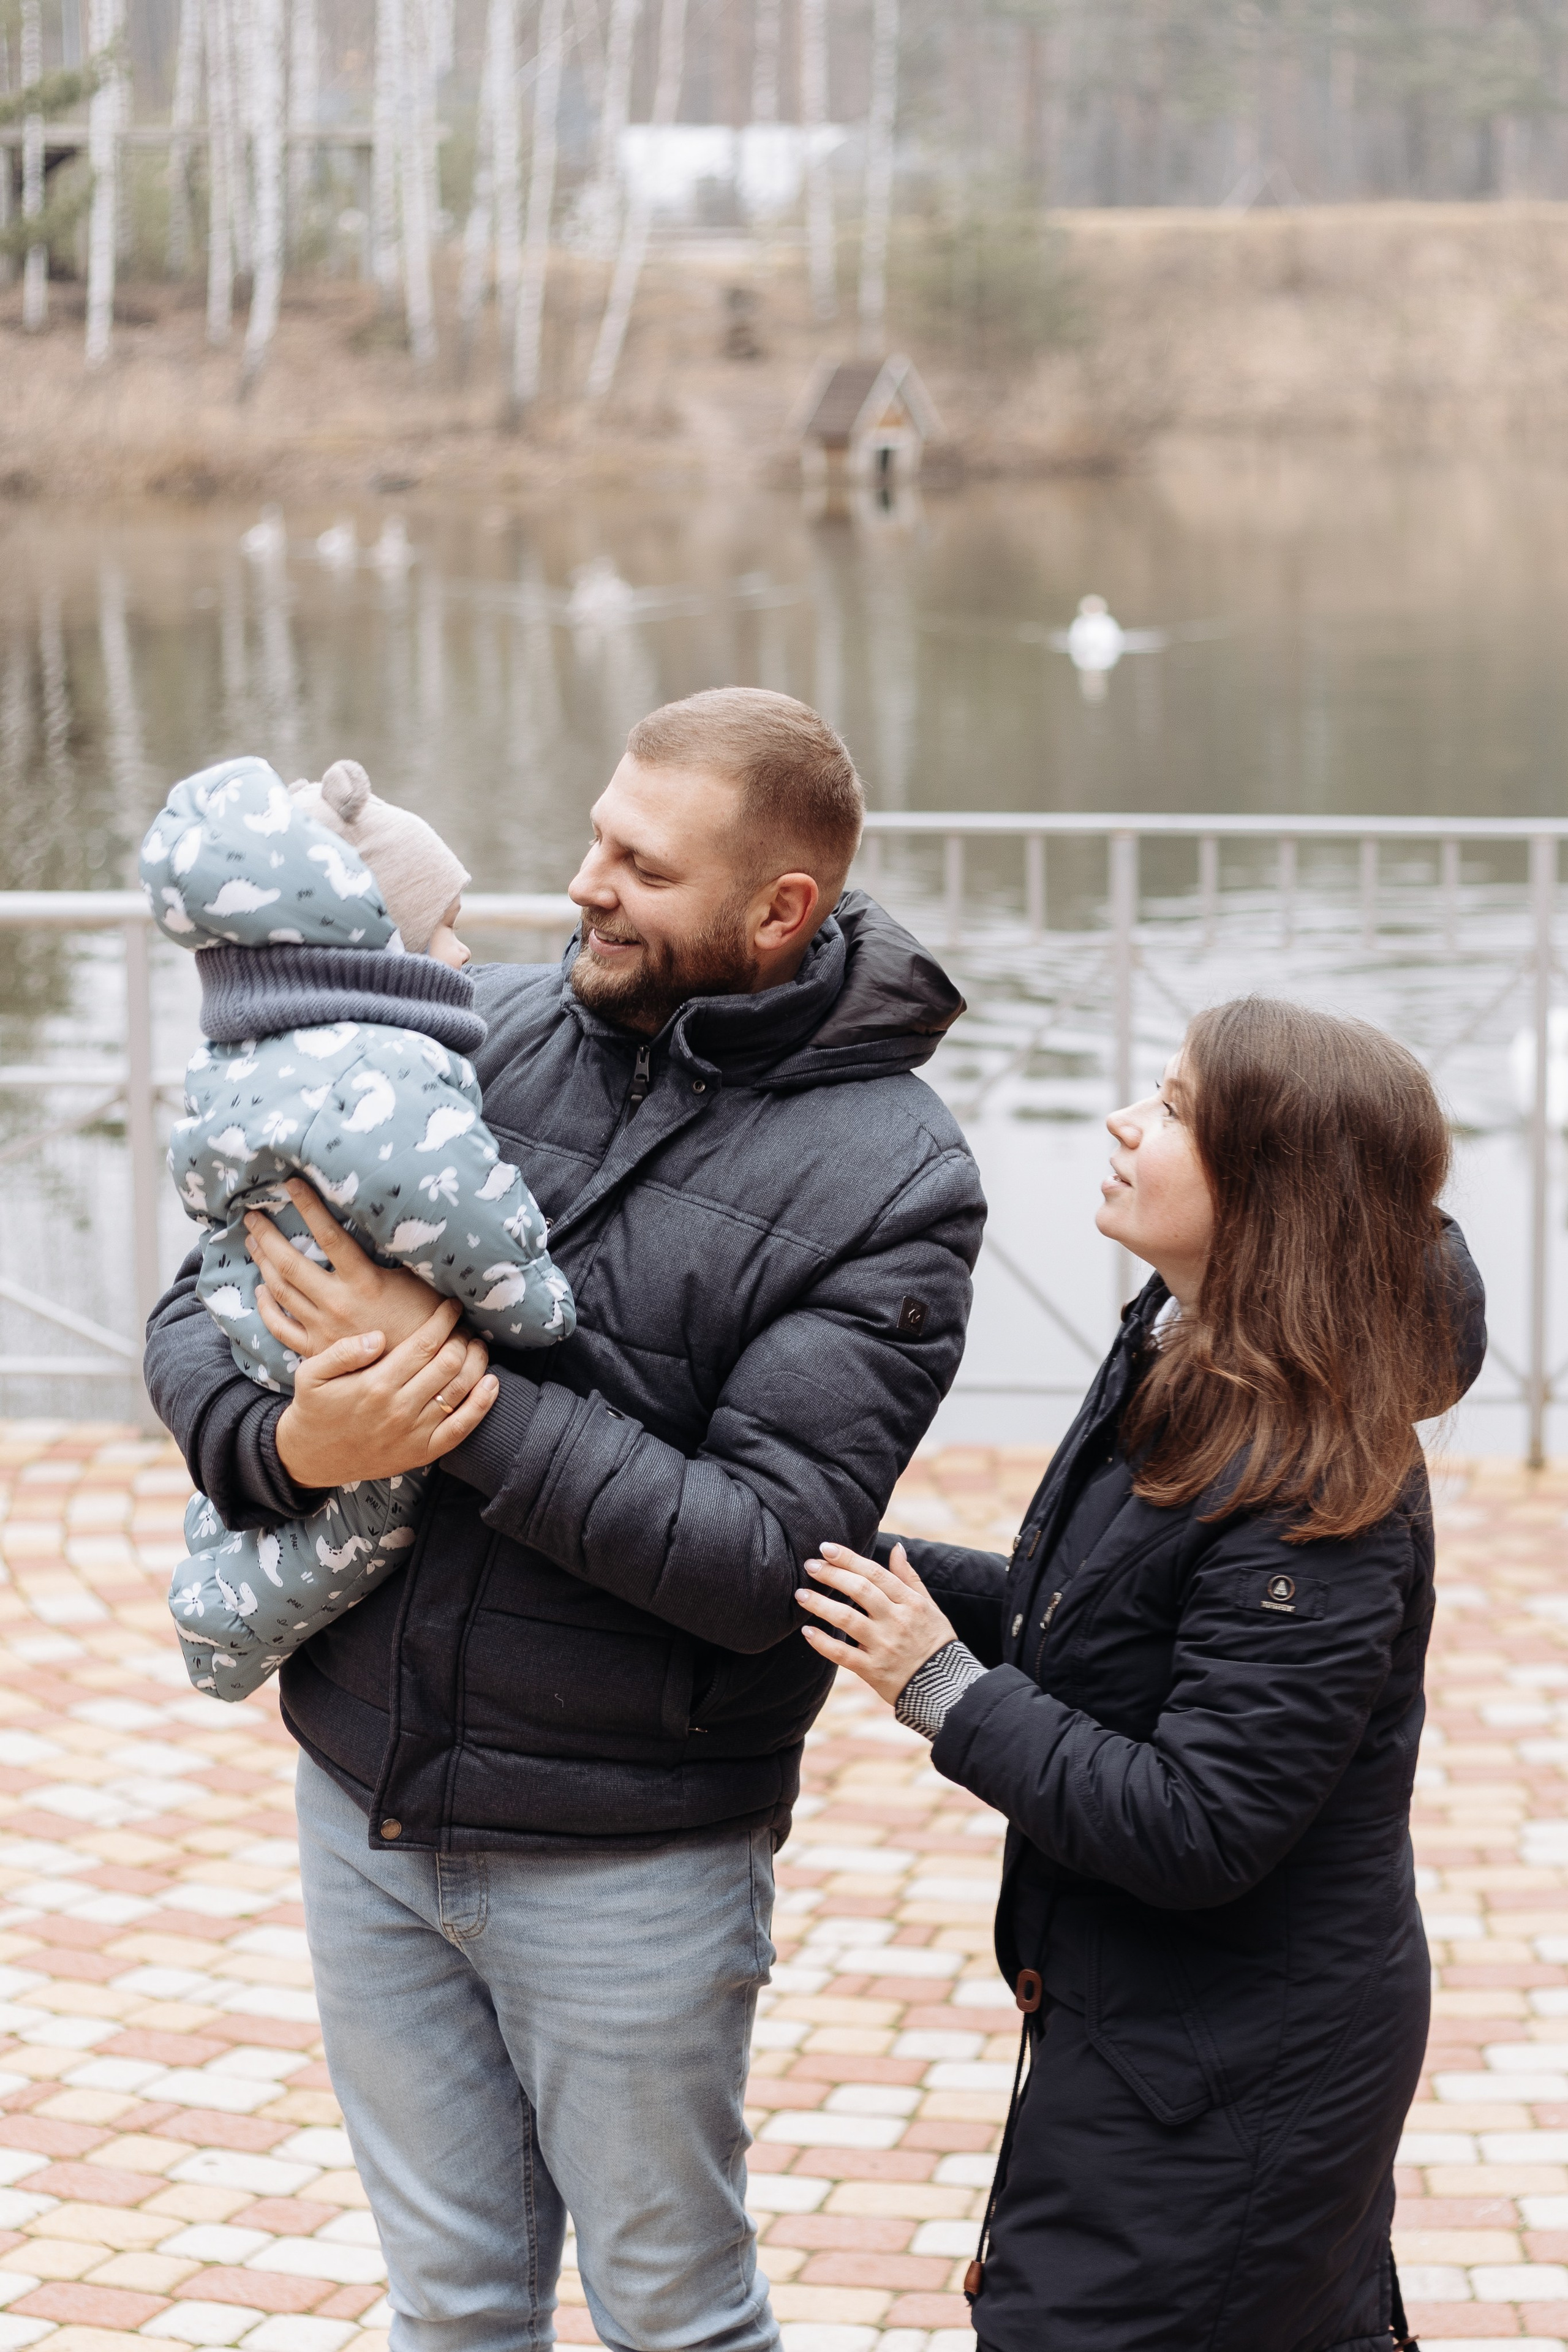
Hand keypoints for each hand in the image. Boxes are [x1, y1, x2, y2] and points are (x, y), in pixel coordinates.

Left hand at [248, 1179, 450, 1357]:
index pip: (329, 1235)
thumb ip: (399, 1254)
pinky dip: (265, 1308)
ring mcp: (322, 1328)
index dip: (309, 1206)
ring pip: (280, 1291)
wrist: (421, 1374)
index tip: (291, 1184)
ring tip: (252, 1243)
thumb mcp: (419, 1281)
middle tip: (251, 1216)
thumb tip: (391, 1221)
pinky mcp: (317, 1350)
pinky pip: (281, 1328)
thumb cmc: (427, 1323)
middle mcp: (336, 1303)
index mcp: (363, 1282)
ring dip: (262, 1263)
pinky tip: (259, 1292)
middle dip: (267, 1236)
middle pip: (290, 1263)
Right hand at [274, 1304, 497, 1487]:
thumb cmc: (314, 1409)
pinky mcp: (423, 1452)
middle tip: (464, 1327)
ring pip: (460, 1390)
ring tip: (478, 1346)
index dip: (445, 1320)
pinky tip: (491, 1384)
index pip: (425, 1343)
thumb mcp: (312, 1374)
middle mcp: (400, 1408)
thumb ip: (344, 1351)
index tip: (453, 1306)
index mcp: (376, 1384)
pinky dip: (482, 1405)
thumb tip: (379, 1336)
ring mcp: (414, 1433)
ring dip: (476, 1363)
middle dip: (463, 1338)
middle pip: (449, 1363)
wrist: (313, 1459)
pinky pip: (462, 1428)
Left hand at [797, 1541, 956, 1706]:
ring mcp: (883, 1646)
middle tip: (810, 1565)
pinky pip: (843, 1655)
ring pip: (847, 1619)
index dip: (849, 1559)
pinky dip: (823, 1643)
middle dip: (832, 1575)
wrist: (945, 1688)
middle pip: (860, 1590)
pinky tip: (807, 1632)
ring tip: (801, 1594)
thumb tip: (897, 1548)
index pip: (876, 1573)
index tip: (827, 1548)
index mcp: (910, 1603)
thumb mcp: (929, 1606)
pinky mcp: (873, 1671)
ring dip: (821, 1604)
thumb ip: (909, 1577)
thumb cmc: (935, 1642)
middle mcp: (896, 1621)